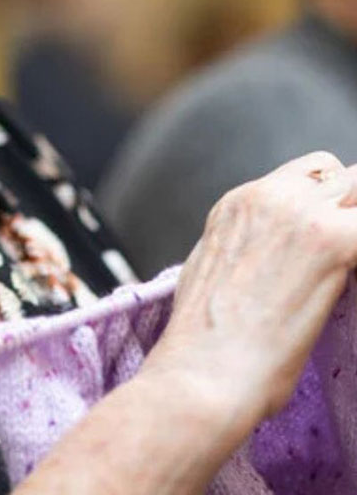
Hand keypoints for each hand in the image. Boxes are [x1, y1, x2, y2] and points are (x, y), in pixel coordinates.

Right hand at [142, 152, 356, 434]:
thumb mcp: (213, 273)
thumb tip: (277, 258)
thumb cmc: (206, 343)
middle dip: (351, 212)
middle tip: (344, 258)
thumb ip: (248, 247)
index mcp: (237, 204)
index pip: (308, 175)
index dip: (329, 205)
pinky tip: (351, 278)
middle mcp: (266, 196)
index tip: (335, 238)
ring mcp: (301, 213)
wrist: (204, 370)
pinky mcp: (333, 242)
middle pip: (343, 176)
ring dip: (355, 234)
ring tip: (345, 268)